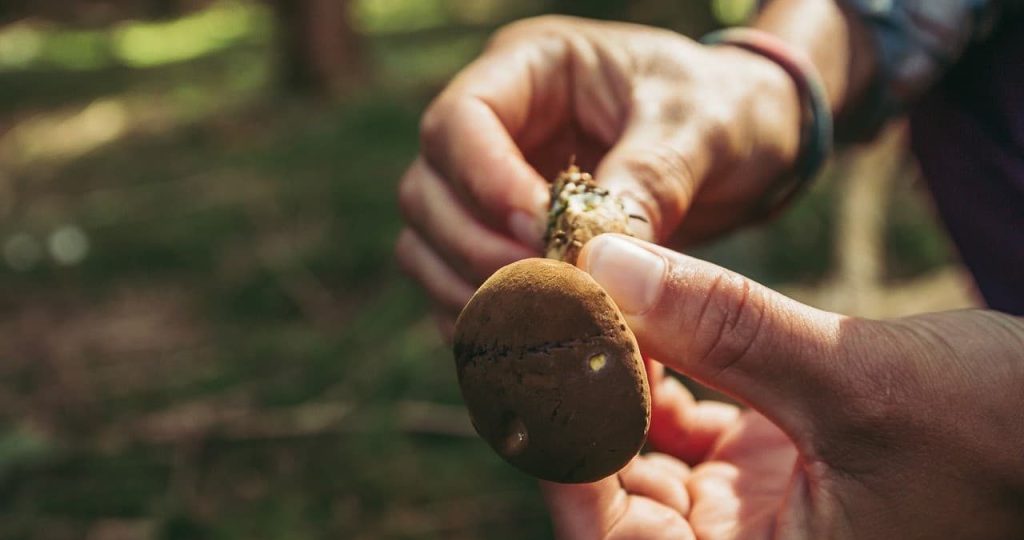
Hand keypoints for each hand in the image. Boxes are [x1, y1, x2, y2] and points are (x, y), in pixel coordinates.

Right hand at [396, 16, 800, 338]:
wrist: (745, 145)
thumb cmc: (725, 109)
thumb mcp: (700, 128)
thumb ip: (648, 180)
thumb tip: (594, 259)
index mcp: (530, 68)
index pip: (460, 120)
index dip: (484, 183)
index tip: (540, 235)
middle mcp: (494, 127)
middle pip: (428, 191)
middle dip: (478, 250)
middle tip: (548, 293)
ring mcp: (489, 187)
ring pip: (429, 246)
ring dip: (474, 293)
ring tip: (544, 327)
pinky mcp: (502, 242)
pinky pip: (459, 286)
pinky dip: (488, 321)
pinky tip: (534, 347)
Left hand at [544, 234, 1023, 538]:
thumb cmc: (1004, 443)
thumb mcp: (857, 385)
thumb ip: (726, 329)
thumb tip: (607, 264)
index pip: (612, 538)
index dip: (563, 450)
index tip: (539, 350)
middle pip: (614, 497)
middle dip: (579, 404)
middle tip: (551, 311)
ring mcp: (751, 519)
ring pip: (641, 457)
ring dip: (614, 381)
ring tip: (591, 300)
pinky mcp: (766, 472)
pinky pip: (682, 432)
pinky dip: (658, 375)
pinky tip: (646, 320)